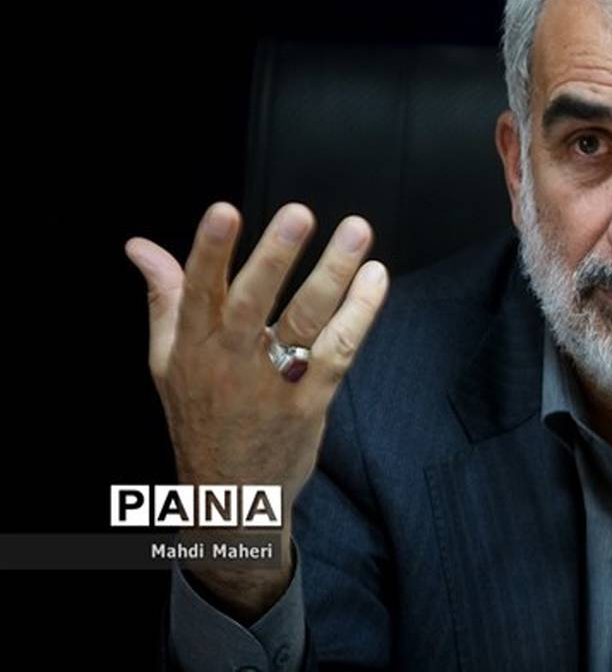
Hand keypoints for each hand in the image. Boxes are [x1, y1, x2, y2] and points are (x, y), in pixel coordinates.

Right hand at [125, 202, 387, 618]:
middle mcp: (230, 362)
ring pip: (305, 320)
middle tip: (297, 214)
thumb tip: (140, 246)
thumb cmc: (200, 417)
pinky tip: (375, 278)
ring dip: (333, 273)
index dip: (209, 252)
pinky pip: (340, 349)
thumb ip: (163, 297)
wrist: (230, 496)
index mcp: (192, 346)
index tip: (223, 211)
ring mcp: (273, 383)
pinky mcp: (311, 400)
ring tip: (356, 232)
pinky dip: (361, 312)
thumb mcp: (168, 361)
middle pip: (253, 303)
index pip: (197, 292)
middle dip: (274, 257)